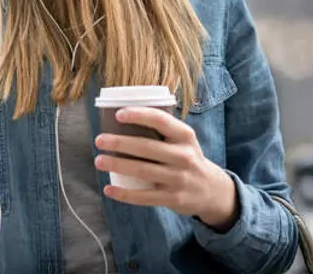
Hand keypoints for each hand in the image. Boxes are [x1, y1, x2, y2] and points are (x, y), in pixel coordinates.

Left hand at [94, 107, 238, 230]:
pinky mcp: (173, 199)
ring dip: (118, 166)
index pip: (161, 120)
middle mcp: (184, 156)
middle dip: (120, 143)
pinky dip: (124, 194)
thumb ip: (161, 130)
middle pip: (146, 147)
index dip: (139, 115)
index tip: (119, 114)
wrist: (212, 191)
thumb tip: (120, 117)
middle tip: (99, 140)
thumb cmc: (187, 158)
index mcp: (185, 136)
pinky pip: (145, 197)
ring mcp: (179, 179)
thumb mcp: (183, 141)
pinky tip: (109, 189)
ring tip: (99, 161)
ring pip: (143, 171)